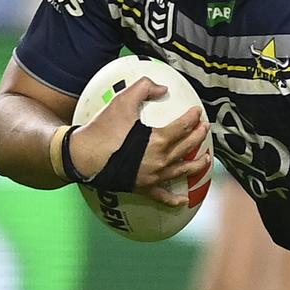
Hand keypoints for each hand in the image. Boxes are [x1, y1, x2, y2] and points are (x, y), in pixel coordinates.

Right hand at [69, 77, 211, 205]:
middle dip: (199, 136)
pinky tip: (183, 202)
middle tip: (205, 128)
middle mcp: (160, 161)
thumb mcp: (122, 101)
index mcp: (159, 140)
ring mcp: (153, 177)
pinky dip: (174, 200)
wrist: (82, 157)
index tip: (197, 111)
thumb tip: (162, 88)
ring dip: (197, 164)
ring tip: (206, 159)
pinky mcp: (142, 188)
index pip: (183, 126)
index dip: (193, 117)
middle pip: (187, 147)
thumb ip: (144, 88)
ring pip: (182, 171)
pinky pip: (162, 196)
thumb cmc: (102, 129)